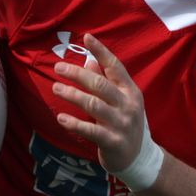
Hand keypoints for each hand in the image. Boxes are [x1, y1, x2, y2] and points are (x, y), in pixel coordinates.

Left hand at [52, 34, 146, 173]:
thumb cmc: (125, 123)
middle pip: (101, 85)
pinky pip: (90, 130)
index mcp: (131, 91)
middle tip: (59, 67)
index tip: (86, 37)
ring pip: (94, 105)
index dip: (101, 51)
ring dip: (73, 95)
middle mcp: (128, 105)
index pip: (115, 67)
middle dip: (78, 74)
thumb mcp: (121, 101)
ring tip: (56, 88)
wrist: (139, 158)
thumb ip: (106, 81)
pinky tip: (60, 117)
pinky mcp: (112, 141)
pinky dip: (74, 123)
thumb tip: (89, 61)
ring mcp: (121, 123)